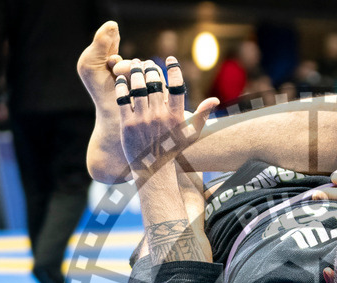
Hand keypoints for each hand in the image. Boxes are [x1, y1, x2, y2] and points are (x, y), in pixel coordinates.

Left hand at [115, 58, 218, 173]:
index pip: (176, 86)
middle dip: (151, 68)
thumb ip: (202, 115)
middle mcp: (159, 117)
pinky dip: (121, 86)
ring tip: (134, 66)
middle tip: (147, 63)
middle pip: (154, 83)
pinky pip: (122, 99)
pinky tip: (121, 79)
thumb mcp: (190, 133)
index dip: (174, 70)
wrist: (153, 168)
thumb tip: (215, 100)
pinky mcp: (127, 124)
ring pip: (137, 87)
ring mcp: (142, 120)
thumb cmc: (173, 148)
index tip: (170, 60)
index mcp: (175, 116)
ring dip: (135, 73)